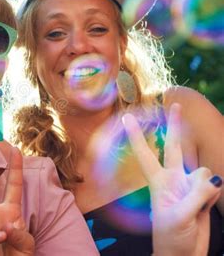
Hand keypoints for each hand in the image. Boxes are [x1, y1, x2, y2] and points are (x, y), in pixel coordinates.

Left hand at [122, 103, 221, 255]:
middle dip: (175, 125)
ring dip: (205, 187)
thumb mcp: (179, 217)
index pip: (145, 154)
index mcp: (158, 183)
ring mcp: (189, 185)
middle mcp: (173, 179)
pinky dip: (214, 193)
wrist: (184, 254)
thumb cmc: (172, 238)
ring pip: (203, 171)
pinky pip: (215, 184)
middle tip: (175, 102)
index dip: (136, 136)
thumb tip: (213, 179)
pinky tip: (206, 206)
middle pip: (175, 146)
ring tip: (197, 208)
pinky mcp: (204, 193)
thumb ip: (195, 195)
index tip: (127, 118)